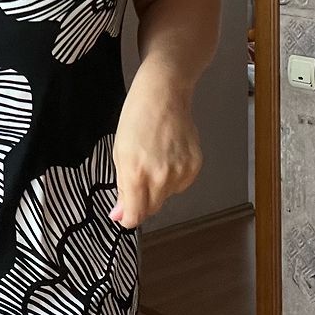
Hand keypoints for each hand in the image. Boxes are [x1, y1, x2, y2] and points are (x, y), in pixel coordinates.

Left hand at [110, 75, 202, 229]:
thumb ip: (122, 187)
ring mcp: (180, 172)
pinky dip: (173, 177)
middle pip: (152, 208)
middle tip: (137, 176)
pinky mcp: (194, 167)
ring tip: (154, 159)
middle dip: (142, 200)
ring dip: (158, 187)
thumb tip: (120, 214)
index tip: (124, 215)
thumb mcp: (119, 153)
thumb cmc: (137, 118)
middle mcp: (160, 177)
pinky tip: (168, 156)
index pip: (135, 215)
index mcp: (136, 173)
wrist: (163, 95)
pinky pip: (181, 185)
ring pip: (166, 196)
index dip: (128, 218)